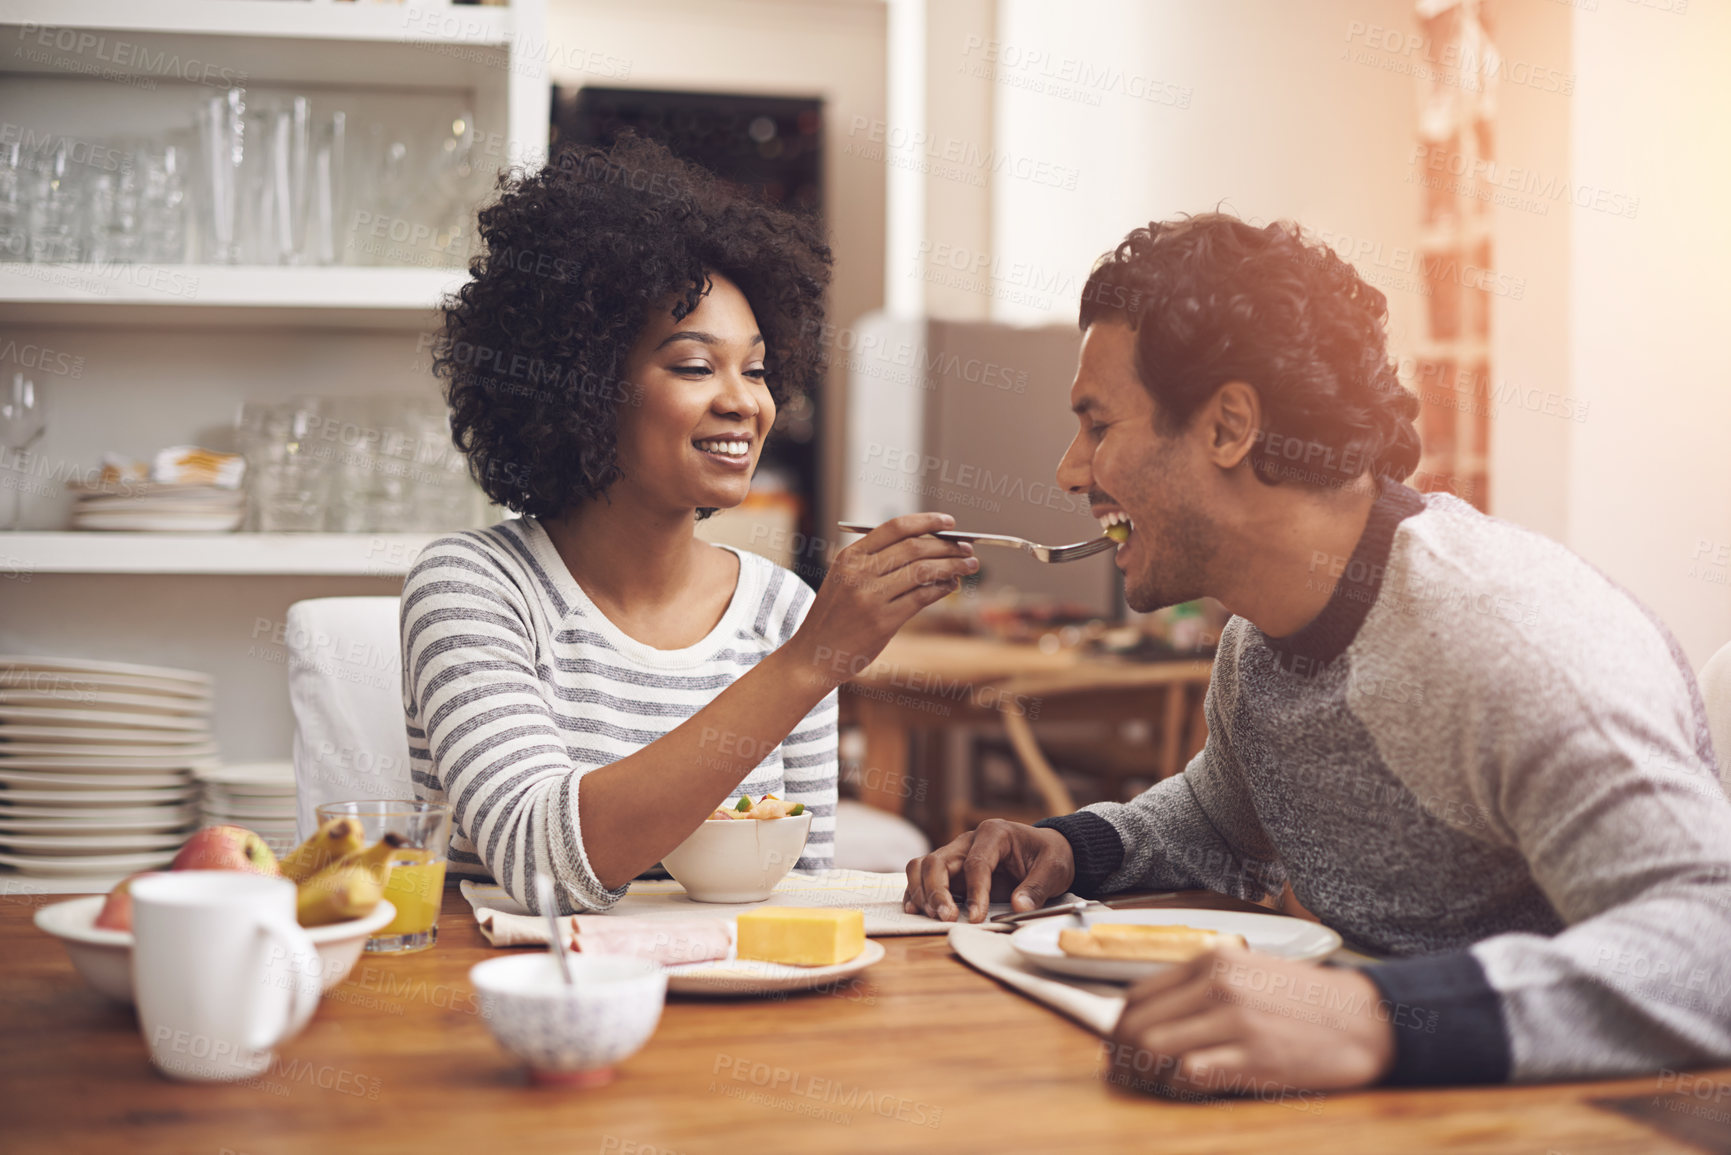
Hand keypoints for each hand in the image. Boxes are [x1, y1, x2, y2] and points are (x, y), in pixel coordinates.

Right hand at [790, 513, 977, 690]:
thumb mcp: (845, 579)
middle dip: (948, 546)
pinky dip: (942, 588)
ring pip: (923, 570)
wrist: (814, 654)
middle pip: (914, 547)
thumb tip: (930, 546)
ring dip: (952, 565)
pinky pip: (922, 597)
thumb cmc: (835, 615)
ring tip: (969, 565)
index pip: (895, 528)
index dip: (927, 521)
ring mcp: (870, 597)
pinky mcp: (883, 622)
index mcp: (850, 556)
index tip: (949, 523)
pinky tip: (951, 585)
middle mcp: (859, 572)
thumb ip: (877, 561)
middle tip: (967, 549)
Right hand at [903, 819, 1075, 922]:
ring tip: (932, 915)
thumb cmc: (1050, 857)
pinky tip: (917, 909)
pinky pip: (925, 876)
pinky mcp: (953, 870)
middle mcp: (969, 840)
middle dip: (937, 891)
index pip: (976, 863)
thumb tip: (1019, 907)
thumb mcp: (1054, 869)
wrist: (1047, 852)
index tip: (978, 917)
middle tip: (946, 918)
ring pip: (924, 866)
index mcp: (995, 833)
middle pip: (938, 861)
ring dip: (922, 892)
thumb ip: (1037, 887)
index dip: (975, 892)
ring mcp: (957, 854)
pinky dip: (918, 892)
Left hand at [1105, 944, 1394, 1098]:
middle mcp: (1217, 984)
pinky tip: (1191, 1088)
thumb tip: (1146, 1018)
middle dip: (1123, 1057)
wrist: (1367, 1019)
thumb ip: (1201, 988)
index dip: (1120, 1029)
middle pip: (1135, 1025)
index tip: (1120, 1050)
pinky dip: (1179, 1086)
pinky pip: (1188, 1074)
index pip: (1137, 997)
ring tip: (1156, 1084)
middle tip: (1127, 1077)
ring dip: (1147, 1074)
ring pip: (1152, 1049)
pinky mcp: (1253, 1056)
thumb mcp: (1249, 973)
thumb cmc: (1305, 1001)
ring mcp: (1234, 1020)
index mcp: (1212, 961)